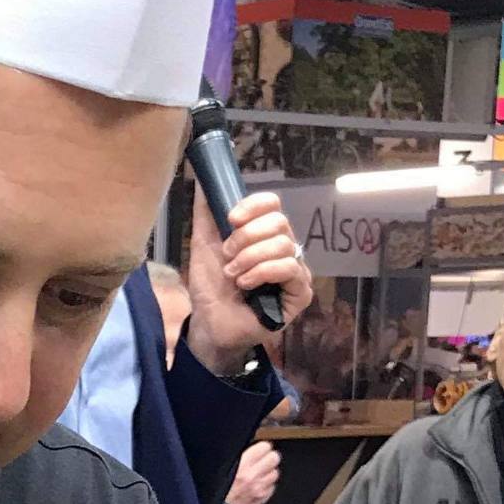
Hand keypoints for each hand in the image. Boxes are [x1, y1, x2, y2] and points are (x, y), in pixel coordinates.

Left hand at [183, 190, 312, 375]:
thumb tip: (203, 179)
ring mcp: (295, 270)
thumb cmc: (210, 287)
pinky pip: (290, 268)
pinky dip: (263, 272)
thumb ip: (206, 212)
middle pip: (279, 222)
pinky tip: (246, 285)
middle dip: (246, 238)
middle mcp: (284, 248)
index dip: (253, 206)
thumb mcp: (203, 244)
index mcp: (264, 233)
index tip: (231, 219)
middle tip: (227, 256)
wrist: (209, 324)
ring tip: (233, 275)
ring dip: (250, 258)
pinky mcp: (301, 293)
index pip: (272, 204)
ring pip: (284, 245)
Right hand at [224, 439, 280, 503]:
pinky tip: (256, 487)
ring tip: (256, 476)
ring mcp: (260, 489)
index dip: (260, 448)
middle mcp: (253, 477)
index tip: (256, 451)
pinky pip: (271, 487)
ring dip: (267, 473)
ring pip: (275, 473)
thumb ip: (237, 459)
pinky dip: (266, 486)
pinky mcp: (262, 500)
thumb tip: (246, 452)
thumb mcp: (220, 470)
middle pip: (274, 458)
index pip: (265, 447)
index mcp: (242, 465)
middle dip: (267, 459)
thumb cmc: (213, 496)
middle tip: (259, 462)